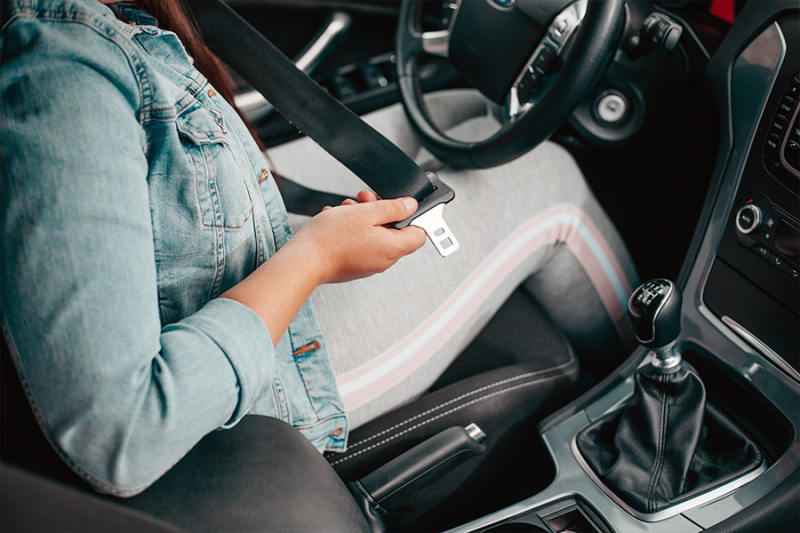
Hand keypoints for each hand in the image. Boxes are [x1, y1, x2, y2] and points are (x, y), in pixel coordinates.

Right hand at [292, 191, 426, 283]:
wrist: (304, 261)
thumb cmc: (331, 239)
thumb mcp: (366, 213)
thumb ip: (393, 208)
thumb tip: (411, 206)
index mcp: (392, 249)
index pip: (419, 234)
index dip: (414, 216)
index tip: (402, 205)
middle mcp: (383, 260)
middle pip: (394, 232)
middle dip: (380, 211)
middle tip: (366, 201)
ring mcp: (367, 265)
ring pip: (375, 236)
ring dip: (364, 218)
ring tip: (347, 209)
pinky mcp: (353, 266)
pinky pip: (361, 244)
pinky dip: (353, 230)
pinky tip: (339, 221)